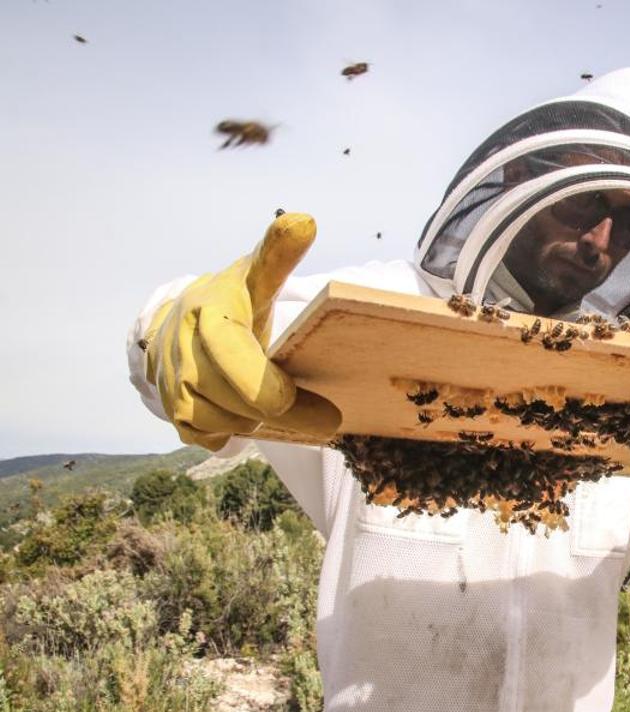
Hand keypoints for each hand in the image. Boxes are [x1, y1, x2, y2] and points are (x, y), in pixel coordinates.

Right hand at [142, 213, 340, 451]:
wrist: (180, 320)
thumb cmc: (234, 300)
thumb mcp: (256, 276)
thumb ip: (279, 255)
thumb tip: (305, 220)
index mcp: (209, 310)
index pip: (229, 350)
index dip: (261, 382)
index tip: (294, 400)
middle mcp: (181, 344)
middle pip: (226, 394)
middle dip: (277, 410)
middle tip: (324, 418)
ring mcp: (169, 377)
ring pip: (212, 418)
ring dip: (251, 420)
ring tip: (279, 407)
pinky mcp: (168, 406)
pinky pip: (199, 434)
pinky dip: (228, 434)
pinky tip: (249, 419)